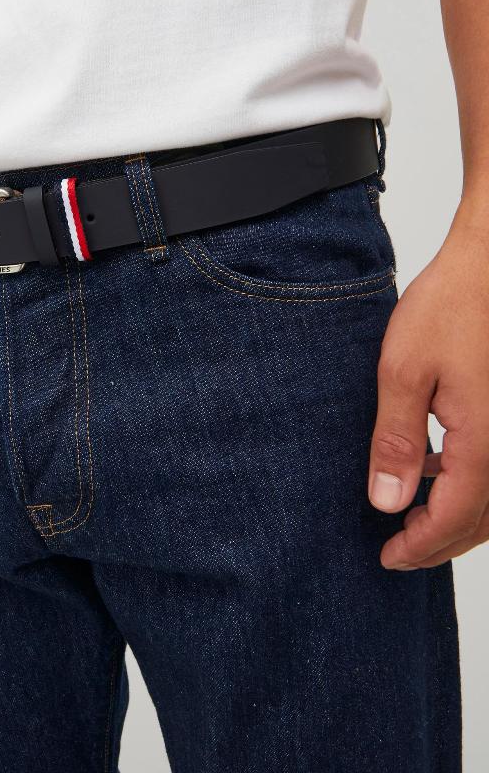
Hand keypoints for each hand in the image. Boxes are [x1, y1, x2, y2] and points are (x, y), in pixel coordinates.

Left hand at [368, 209, 488, 568]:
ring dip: (457, 516)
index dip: (420, 547)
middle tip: (397, 551)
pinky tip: (438, 467)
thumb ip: (397, 441)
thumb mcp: (403, 370)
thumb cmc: (452, 306)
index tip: (387, 558)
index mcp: (484, 443)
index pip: (454, 520)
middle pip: (482, 521)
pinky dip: (471, 484)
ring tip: (412, 515)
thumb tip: (387, 503)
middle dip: (439, 541)